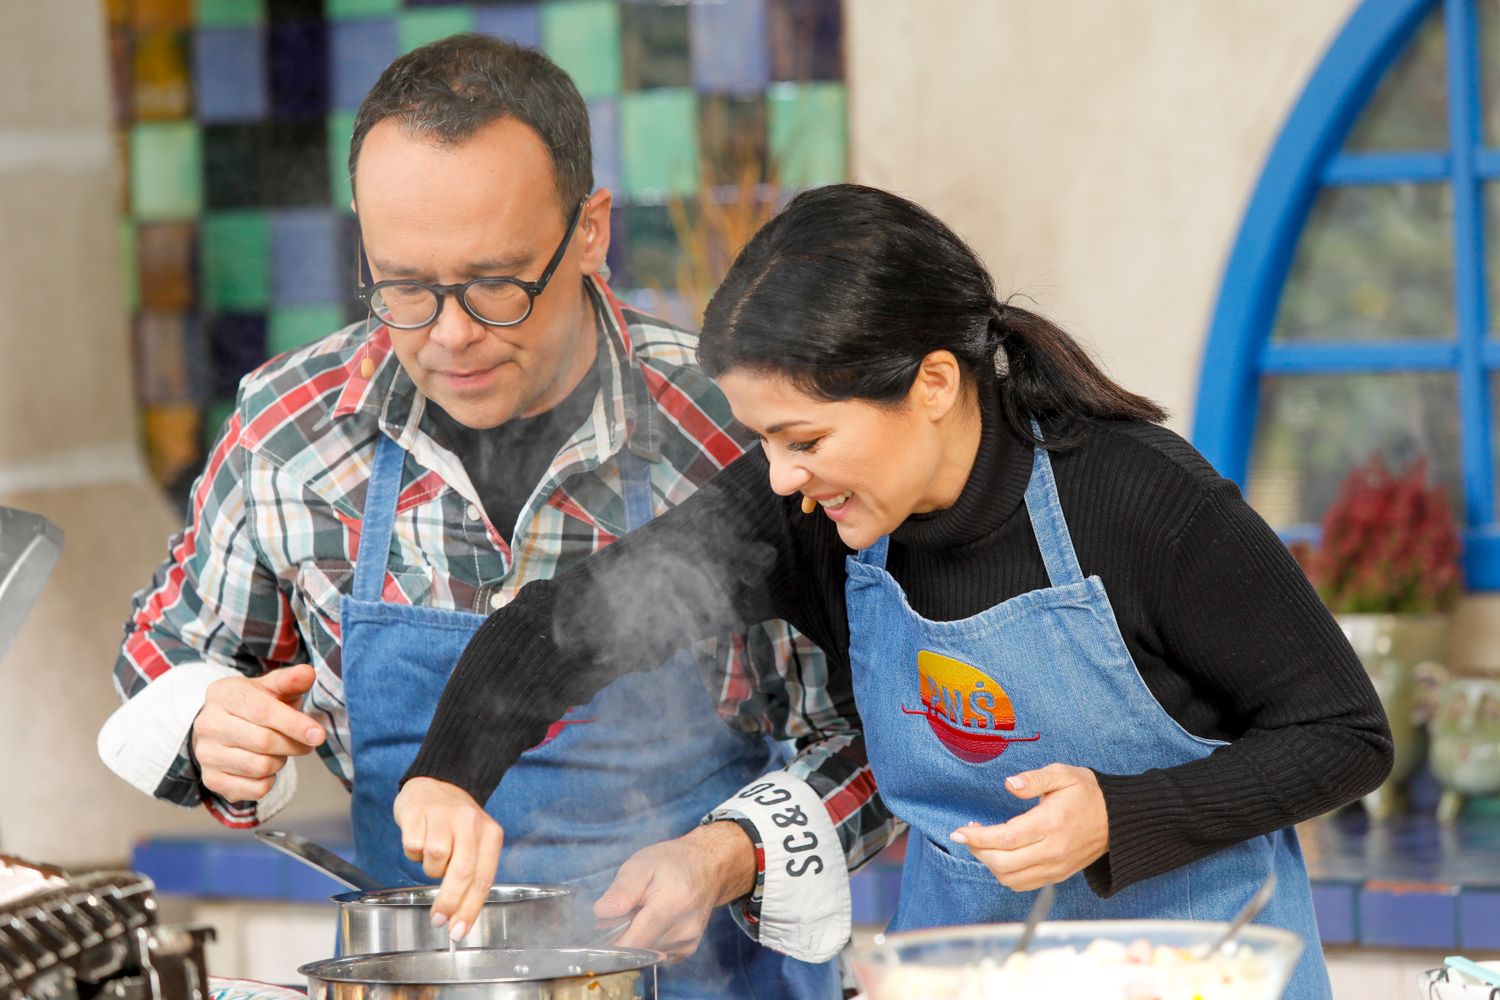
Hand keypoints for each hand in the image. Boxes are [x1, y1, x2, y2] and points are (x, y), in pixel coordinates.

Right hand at [192, 664, 324, 801]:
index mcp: (223, 694)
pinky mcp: (211, 780)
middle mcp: (207, 724)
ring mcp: (206, 754)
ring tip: (279, 750)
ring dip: (281, 761)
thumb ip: (290, 681)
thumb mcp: (271, 687)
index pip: (262, 711)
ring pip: (260, 767)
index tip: (319, 734)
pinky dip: (270, 781)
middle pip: (264, 742)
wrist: (223, 727)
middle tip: (304, 742)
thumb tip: (308, 673)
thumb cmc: (254, 704)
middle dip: (293, 744)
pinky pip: (255, 789)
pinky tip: (265, 767)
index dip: (294, 724)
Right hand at [393, 777, 503, 941]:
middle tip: (438, 919)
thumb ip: (472, 872)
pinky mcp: (419, 813)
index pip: (484, 877)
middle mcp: (470, 822)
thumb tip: (460, 914)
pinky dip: (414, 852)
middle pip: (462, 872)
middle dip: (449, 902)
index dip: (470, 908)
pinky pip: (414, 848)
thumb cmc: (456, 822)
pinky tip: (420, 839)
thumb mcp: (475, 841)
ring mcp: (444, 816)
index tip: (458, 931)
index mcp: (490, 832)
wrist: (436, 783)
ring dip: (430, 868)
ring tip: (432, 853)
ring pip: (435, 861)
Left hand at [595, 821, 755, 960]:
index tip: (597, 942)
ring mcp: (688, 944)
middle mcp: (684, 931)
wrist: (709, 866)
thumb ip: (622, 889)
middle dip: (622, 938)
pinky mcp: (688, 950)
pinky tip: (653, 923)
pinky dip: (648, 943)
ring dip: (636, 940)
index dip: (611, 947)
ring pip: (646, 955)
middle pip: (638, 950)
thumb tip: (602, 912)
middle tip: (622, 914)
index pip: (636, 942)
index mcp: (671, 906)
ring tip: (641, 914)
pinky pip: (657, 955)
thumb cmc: (672, 862)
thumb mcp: (642, 865)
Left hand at [951, 763, 1108, 890]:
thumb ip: (1033, 779)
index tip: (958, 831)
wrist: (1118, 820)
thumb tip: (1008, 784)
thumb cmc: (1088, 793)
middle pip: (1002, 863)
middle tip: (968, 833)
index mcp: (1050, 824)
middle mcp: (1052, 851)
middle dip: (977, 850)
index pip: (1005, 838)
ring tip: (983, 842)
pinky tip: (1000, 854)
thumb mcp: (1062, 774)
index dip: (977, 837)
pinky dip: (1004, 873)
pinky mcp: (1057, 875)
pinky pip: (1022, 884)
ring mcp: (1055, 867)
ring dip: (989, 863)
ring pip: (1009, 878)